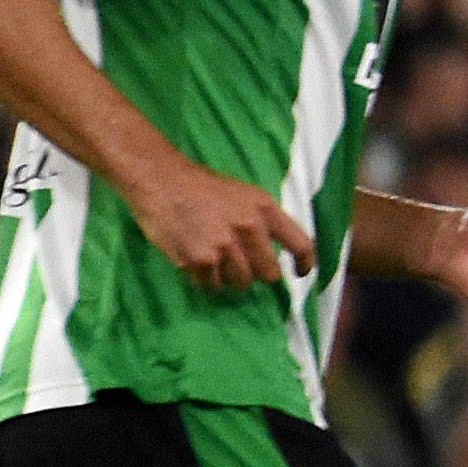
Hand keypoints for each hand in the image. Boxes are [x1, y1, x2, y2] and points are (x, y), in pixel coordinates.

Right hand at [128, 154, 313, 293]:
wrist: (162, 180)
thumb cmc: (204, 187)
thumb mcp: (247, 196)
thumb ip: (265, 221)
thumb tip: (277, 253)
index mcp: (266, 210)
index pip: (302, 245)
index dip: (305, 264)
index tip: (300, 274)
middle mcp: (249, 229)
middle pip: (269, 274)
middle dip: (258, 274)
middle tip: (244, 267)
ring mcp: (223, 247)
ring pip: (241, 283)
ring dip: (231, 279)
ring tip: (218, 262)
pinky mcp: (197, 260)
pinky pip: (212, 285)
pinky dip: (208, 281)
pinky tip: (200, 264)